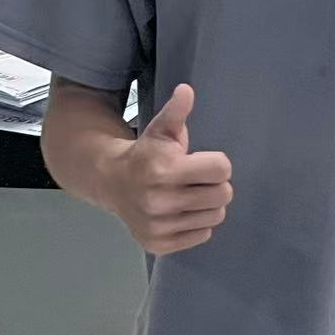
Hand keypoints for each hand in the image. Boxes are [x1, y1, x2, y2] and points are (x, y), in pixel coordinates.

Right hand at [98, 84, 232, 255]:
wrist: (111, 182)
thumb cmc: (147, 153)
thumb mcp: (162, 129)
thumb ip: (177, 111)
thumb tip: (186, 90)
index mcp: (165, 170)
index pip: (221, 169)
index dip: (218, 163)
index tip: (204, 162)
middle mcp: (160, 201)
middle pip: (223, 195)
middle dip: (216, 184)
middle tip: (199, 180)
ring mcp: (158, 226)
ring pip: (215, 217)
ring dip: (209, 205)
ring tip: (191, 195)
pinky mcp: (157, 244)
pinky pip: (201, 236)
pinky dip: (197, 224)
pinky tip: (182, 212)